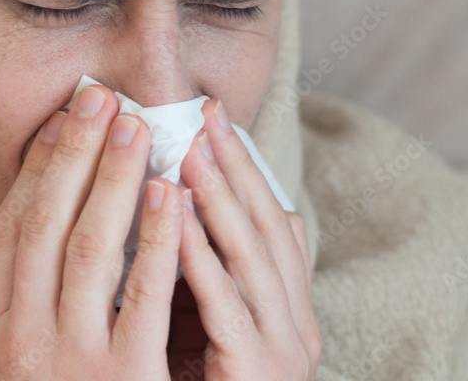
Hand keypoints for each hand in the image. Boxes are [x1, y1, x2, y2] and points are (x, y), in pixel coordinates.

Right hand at [0, 85, 186, 379]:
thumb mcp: (19, 366)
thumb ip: (29, 310)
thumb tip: (49, 225)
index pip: (9, 232)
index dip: (35, 170)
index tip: (59, 121)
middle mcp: (22, 343)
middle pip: (46, 225)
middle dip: (73, 154)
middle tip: (99, 98)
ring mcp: (72, 363)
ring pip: (90, 249)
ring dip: (113, 178)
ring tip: (135, 126)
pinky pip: (144, 298)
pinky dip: (156, 239)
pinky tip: (170, 194)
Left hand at [172, 99, 320, 379]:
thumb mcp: (209, 324)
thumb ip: (203, 272)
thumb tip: (173, 207)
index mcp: (285, 305)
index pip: (268, 219)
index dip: (242, 166)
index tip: (209, 117)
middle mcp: (294, 321)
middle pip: (265, 226)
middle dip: (233, 166)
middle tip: (204, 114)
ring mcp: (281, 349)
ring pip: (252, 257)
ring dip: (219, 197)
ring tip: (190, 148)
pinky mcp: (256, 372)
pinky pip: (226, 306)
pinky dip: (201, 254)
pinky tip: (172, 214)